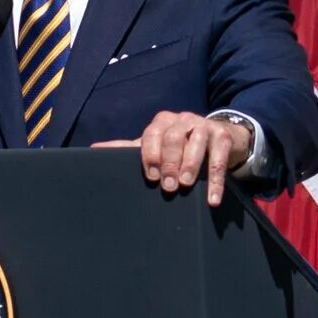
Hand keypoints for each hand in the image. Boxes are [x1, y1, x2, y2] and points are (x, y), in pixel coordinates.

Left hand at [103, 111, 255, 206]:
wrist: (219, 137)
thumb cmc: (180, 145)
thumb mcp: (155, 146)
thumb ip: (128, 149)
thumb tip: (94, 150)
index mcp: (162, 122)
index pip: (152, 134)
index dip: (150, 155)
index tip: (151, 177)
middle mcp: (183, 119)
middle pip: (174, 138)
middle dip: (170, 162)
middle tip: (168, 186)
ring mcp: (204, 126)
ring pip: (197, 143)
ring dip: (190, 166)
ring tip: (186, 186)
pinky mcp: (223, 136)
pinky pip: (218, 158)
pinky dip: (215, 181)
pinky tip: (212, 199)